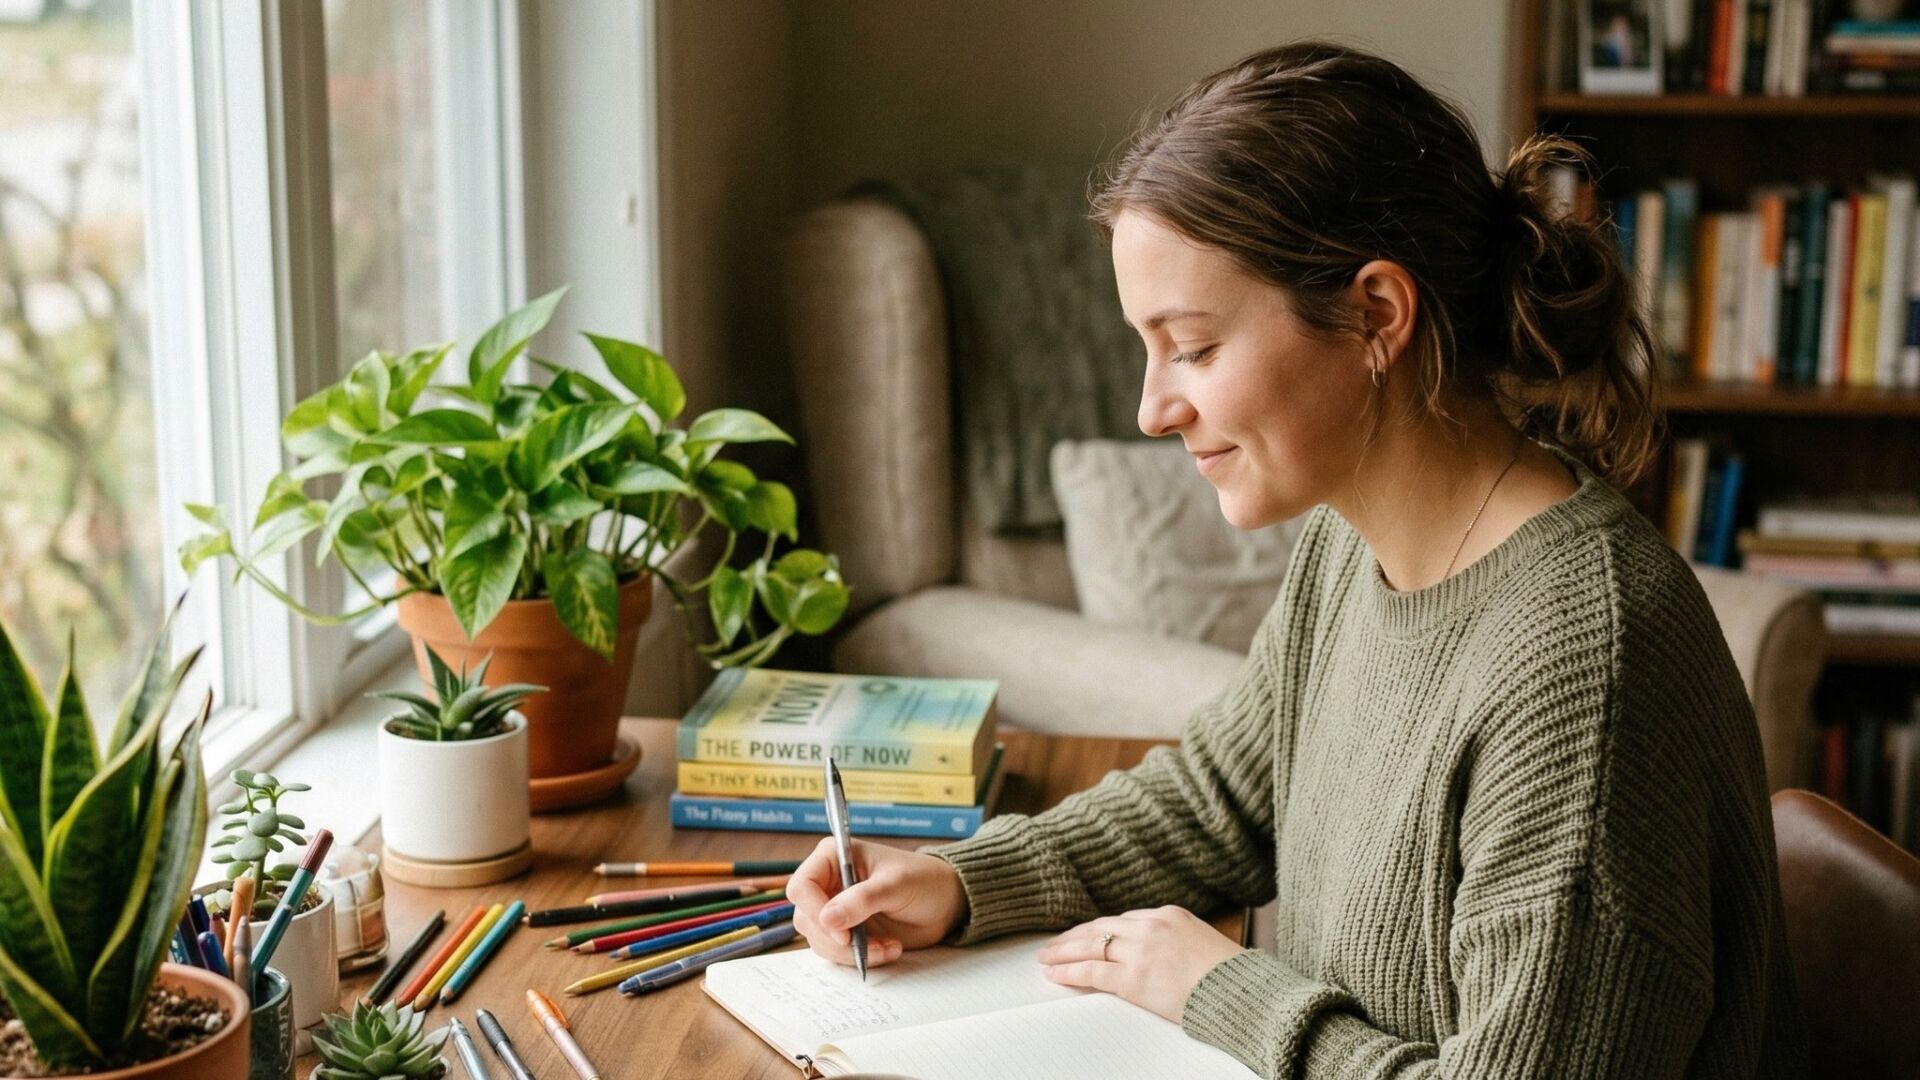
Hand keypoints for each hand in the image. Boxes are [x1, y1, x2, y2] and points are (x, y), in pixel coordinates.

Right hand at [788, 836, 968, 969]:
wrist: (944, 902)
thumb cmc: (923, 880)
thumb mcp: (895, 885)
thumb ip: (862, 900)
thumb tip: (827, 919)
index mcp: (833, 857)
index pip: (802, 886)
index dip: (816, 912)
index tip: (843, 934)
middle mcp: (828, 883)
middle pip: (806, 918)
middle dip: (836, 940)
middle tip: (870, 946)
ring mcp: (835, 909)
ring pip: (819, 941)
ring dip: (851, 952)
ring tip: (887, 947)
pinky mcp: (846, 932)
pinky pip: (837, 953)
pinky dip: (860, 958)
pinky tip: (888, 949)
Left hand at [1037, 906, 1245, 1022]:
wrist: (1238, 990)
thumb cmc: (1228, 974)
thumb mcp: (1202, 941)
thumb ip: (1176, 939)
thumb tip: (1161, 952)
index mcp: (1168, 914)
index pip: (1123, 920)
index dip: (1099, 930)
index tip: (1085, 936)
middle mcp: (1150, 926)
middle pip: (1100, 927)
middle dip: (1074, 936)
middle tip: (1054, 944)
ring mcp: (1140, 951)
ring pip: (1090, 946)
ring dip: (1063, 951)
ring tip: (1045, 958)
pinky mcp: (1133, 978)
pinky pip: (1092, 971)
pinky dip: (1069, 971)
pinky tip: (1055, 974)